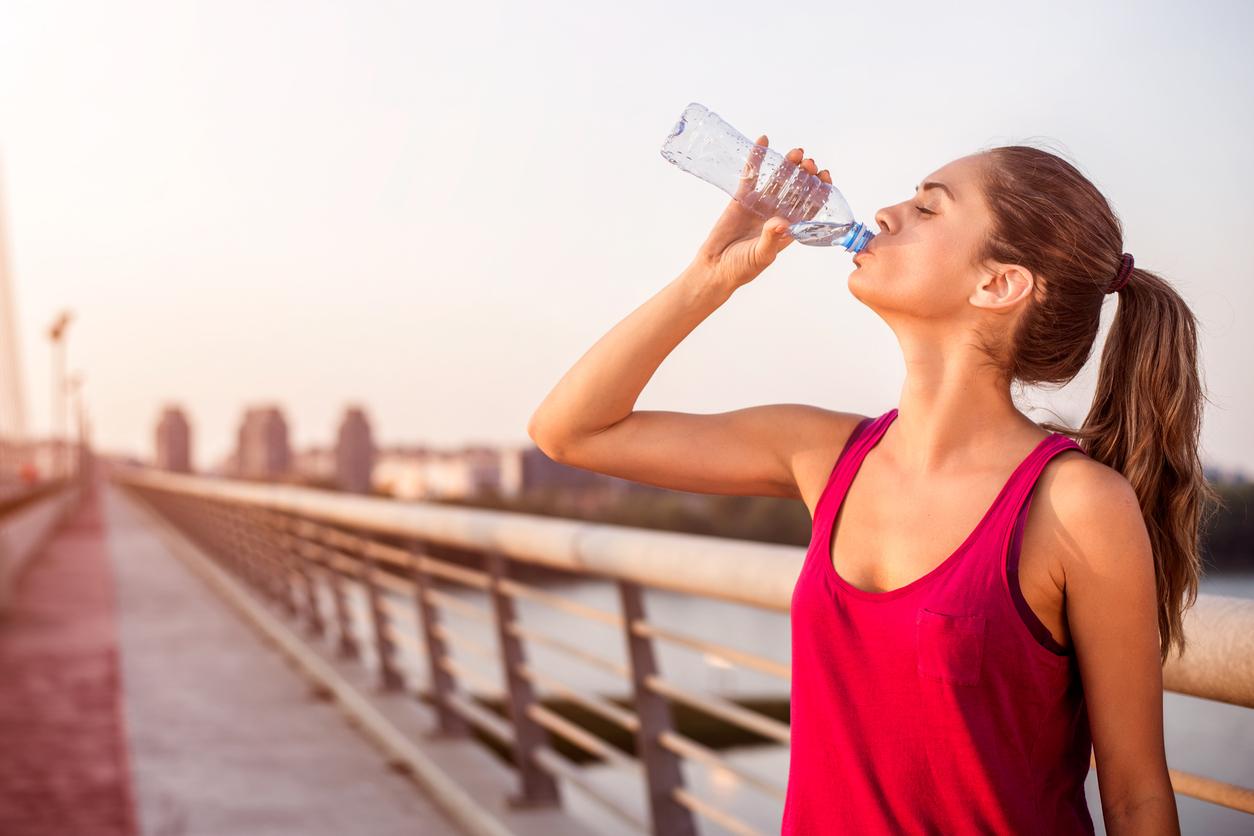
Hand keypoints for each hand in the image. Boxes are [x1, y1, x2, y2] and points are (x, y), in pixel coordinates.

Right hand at [690, 135, 831, 291]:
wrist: (715, 267)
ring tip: (797, 153)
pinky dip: (757, 158)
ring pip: (777, 180)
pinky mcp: (741, 198)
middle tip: (809, 163)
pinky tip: (764, 141)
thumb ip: (772, 239)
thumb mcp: (761, 256)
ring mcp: (760, 204)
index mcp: (788, 228)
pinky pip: (751, 175)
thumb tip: (782, 223)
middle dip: (805, 175)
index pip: (810, 207)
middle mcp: (777, 213)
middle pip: (796, 189)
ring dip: (787, 165)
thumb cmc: (742, 268)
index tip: (825, 178)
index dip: (819, 191)